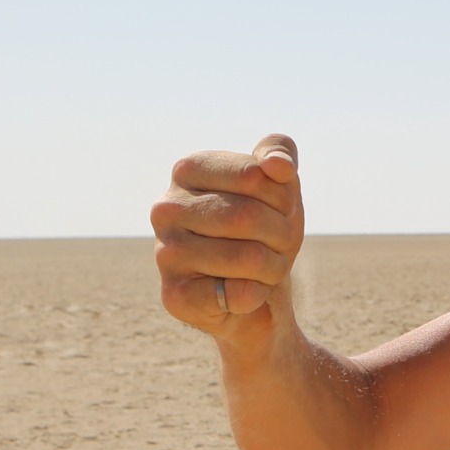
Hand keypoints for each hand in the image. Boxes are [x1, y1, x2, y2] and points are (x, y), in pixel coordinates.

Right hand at [152, 133, 304, 340]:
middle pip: (249, 216)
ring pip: (249, 257)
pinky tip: (244, 292)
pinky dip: (256, 295)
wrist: (256, 290)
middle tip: (279, 246)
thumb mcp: (280, 185)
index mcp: (188, 170)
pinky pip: (237, 294)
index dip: (283, 199)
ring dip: (274, 267)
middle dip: (282, 235)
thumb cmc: (264, 230)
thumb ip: (278, 153)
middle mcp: (166, 209)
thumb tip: (278, 165)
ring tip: (263, 269)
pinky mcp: (175, 296)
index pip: (254, 175)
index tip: (281, 210)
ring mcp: (165, 253)